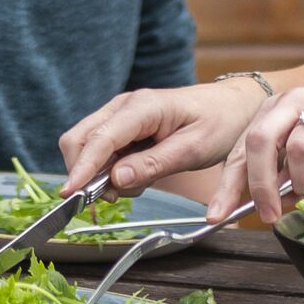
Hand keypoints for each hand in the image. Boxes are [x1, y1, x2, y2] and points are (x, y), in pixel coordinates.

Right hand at [60, 78, 262, 200]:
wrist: (233, 106)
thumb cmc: (220, 122)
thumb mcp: (193, 149)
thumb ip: (154, 164)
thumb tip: (116, 180)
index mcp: (143, 107)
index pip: (100, 138)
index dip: (82, 168)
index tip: (70, 194)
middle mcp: (124, 106)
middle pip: (79, 139)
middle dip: (85, 173)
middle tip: (114, 197)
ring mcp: (121, 113)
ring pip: (86, 146)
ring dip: (98, 174)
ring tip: (138, 183)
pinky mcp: (123, 125)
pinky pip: (102, 150)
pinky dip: (109, 169)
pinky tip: (138, 175)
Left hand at [234, 75, 303, 216]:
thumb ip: (290, 175)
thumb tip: (269, 204)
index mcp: (276, 110)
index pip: (241, 149)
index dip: (228, 185)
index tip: (216, 215)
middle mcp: (294, 101)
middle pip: (260, 142)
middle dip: (261, 186)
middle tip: (270, 215)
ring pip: (299, 150)